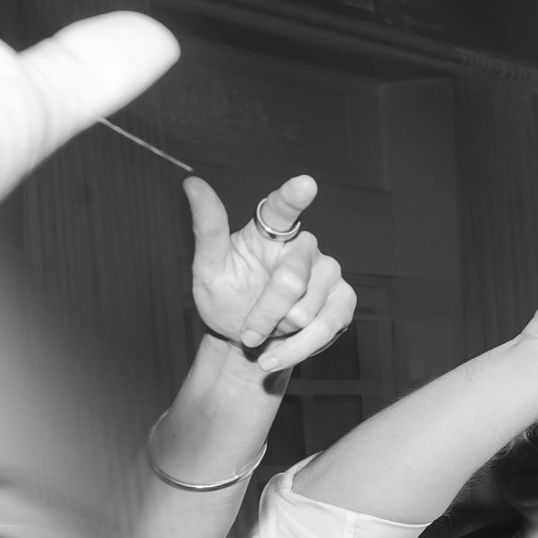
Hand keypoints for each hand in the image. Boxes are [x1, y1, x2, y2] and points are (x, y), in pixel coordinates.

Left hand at [186, 175, 355, 373]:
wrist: (249, 341)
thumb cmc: (228, 298)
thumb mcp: (209, 269)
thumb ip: (208, 230)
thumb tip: (192, 184)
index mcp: (271, 231)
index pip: (282, 209)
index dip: (294, 196)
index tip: (305, 184)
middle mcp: (305, 247)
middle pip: (290, 281)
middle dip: (265, 314)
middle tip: (248, 331)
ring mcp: (330, 273)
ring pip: (307, 310)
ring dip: (279, 332)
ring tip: (266, 334)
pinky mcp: (345, 301)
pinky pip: (327, 327)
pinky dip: (298, 348)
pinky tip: (278, 353)